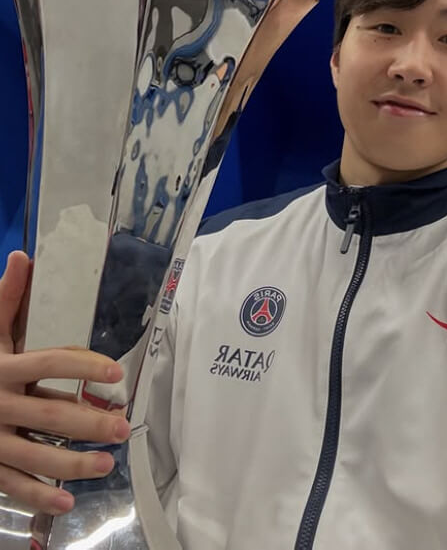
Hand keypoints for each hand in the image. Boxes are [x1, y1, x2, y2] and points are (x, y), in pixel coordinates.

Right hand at [0, 251, 130, 514]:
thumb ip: (6, 298)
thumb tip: (23, 256)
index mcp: (2, 366)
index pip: (49, 363)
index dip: (83, 366)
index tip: (115, 373)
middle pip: (49, 414)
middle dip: (88, 423)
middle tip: (123, 428)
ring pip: (34, 455)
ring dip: (72, 464)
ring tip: (108, 464)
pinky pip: (11, 486)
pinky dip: (37, 497)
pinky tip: (66, 503)